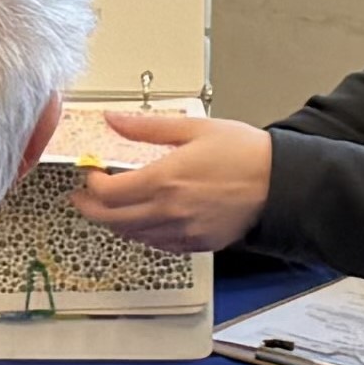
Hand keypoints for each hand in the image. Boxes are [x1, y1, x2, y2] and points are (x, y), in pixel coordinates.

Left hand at [72, 110, 271, 253]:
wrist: (280, 183)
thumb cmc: (245, 154)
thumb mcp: (194, 128)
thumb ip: (147, 127)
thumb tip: (113, 120)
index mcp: (164, 180)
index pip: (108, 193)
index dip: (91, 185)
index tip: (90, 172)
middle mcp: (168, 211)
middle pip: (112, 220)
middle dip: (90, 209)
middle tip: (83, 198)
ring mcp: (182, 231)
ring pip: (132, 234)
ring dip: (115, 222)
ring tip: (111, 207)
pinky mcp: (196, 243)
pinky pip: (157, 244)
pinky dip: (141, 233)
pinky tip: (142, 220)